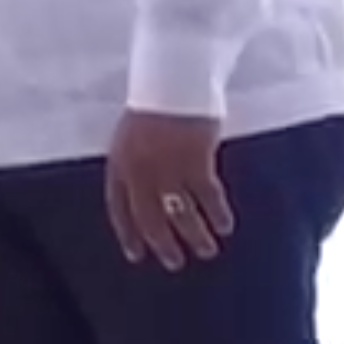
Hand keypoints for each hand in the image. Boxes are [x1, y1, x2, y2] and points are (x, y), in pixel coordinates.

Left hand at [106, 110, 232, 269]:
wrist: (172, 81)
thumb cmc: (154, 105)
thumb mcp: (131, 137)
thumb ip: (135, 165)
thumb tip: (148, 193)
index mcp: (119, 163)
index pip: (118, 208)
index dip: (127, 233)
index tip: (136, 254)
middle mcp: (139, 171)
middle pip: (148, 217)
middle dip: (161, 243)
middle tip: (174, 262)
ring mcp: (166, 167)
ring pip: (179, 212)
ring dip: (193, 235)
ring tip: (206, 252)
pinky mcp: (195, 161)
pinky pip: (206, 196)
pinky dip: (216, 213)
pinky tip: (224, 226)